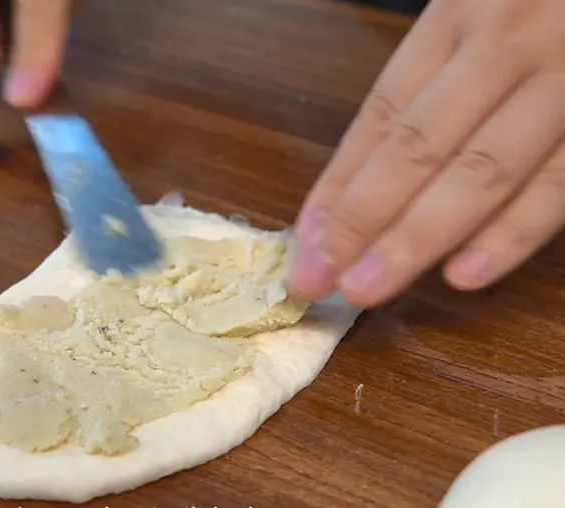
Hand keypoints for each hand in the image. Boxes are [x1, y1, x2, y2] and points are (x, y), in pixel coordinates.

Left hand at [288, 0, 564, 307]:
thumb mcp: (482, 6)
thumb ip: (438, 71)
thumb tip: (370, 171)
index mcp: (461, 13)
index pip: (385, 112)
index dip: (341, 182)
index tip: (307, 237)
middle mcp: (506, 45)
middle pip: (418, 148)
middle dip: (361, 222)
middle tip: (319, 278)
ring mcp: (564, 81)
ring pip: (481, 173)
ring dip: (417, 239)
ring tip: (369, 288)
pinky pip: (559, 182)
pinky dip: (514, 233)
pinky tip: (465, 274)